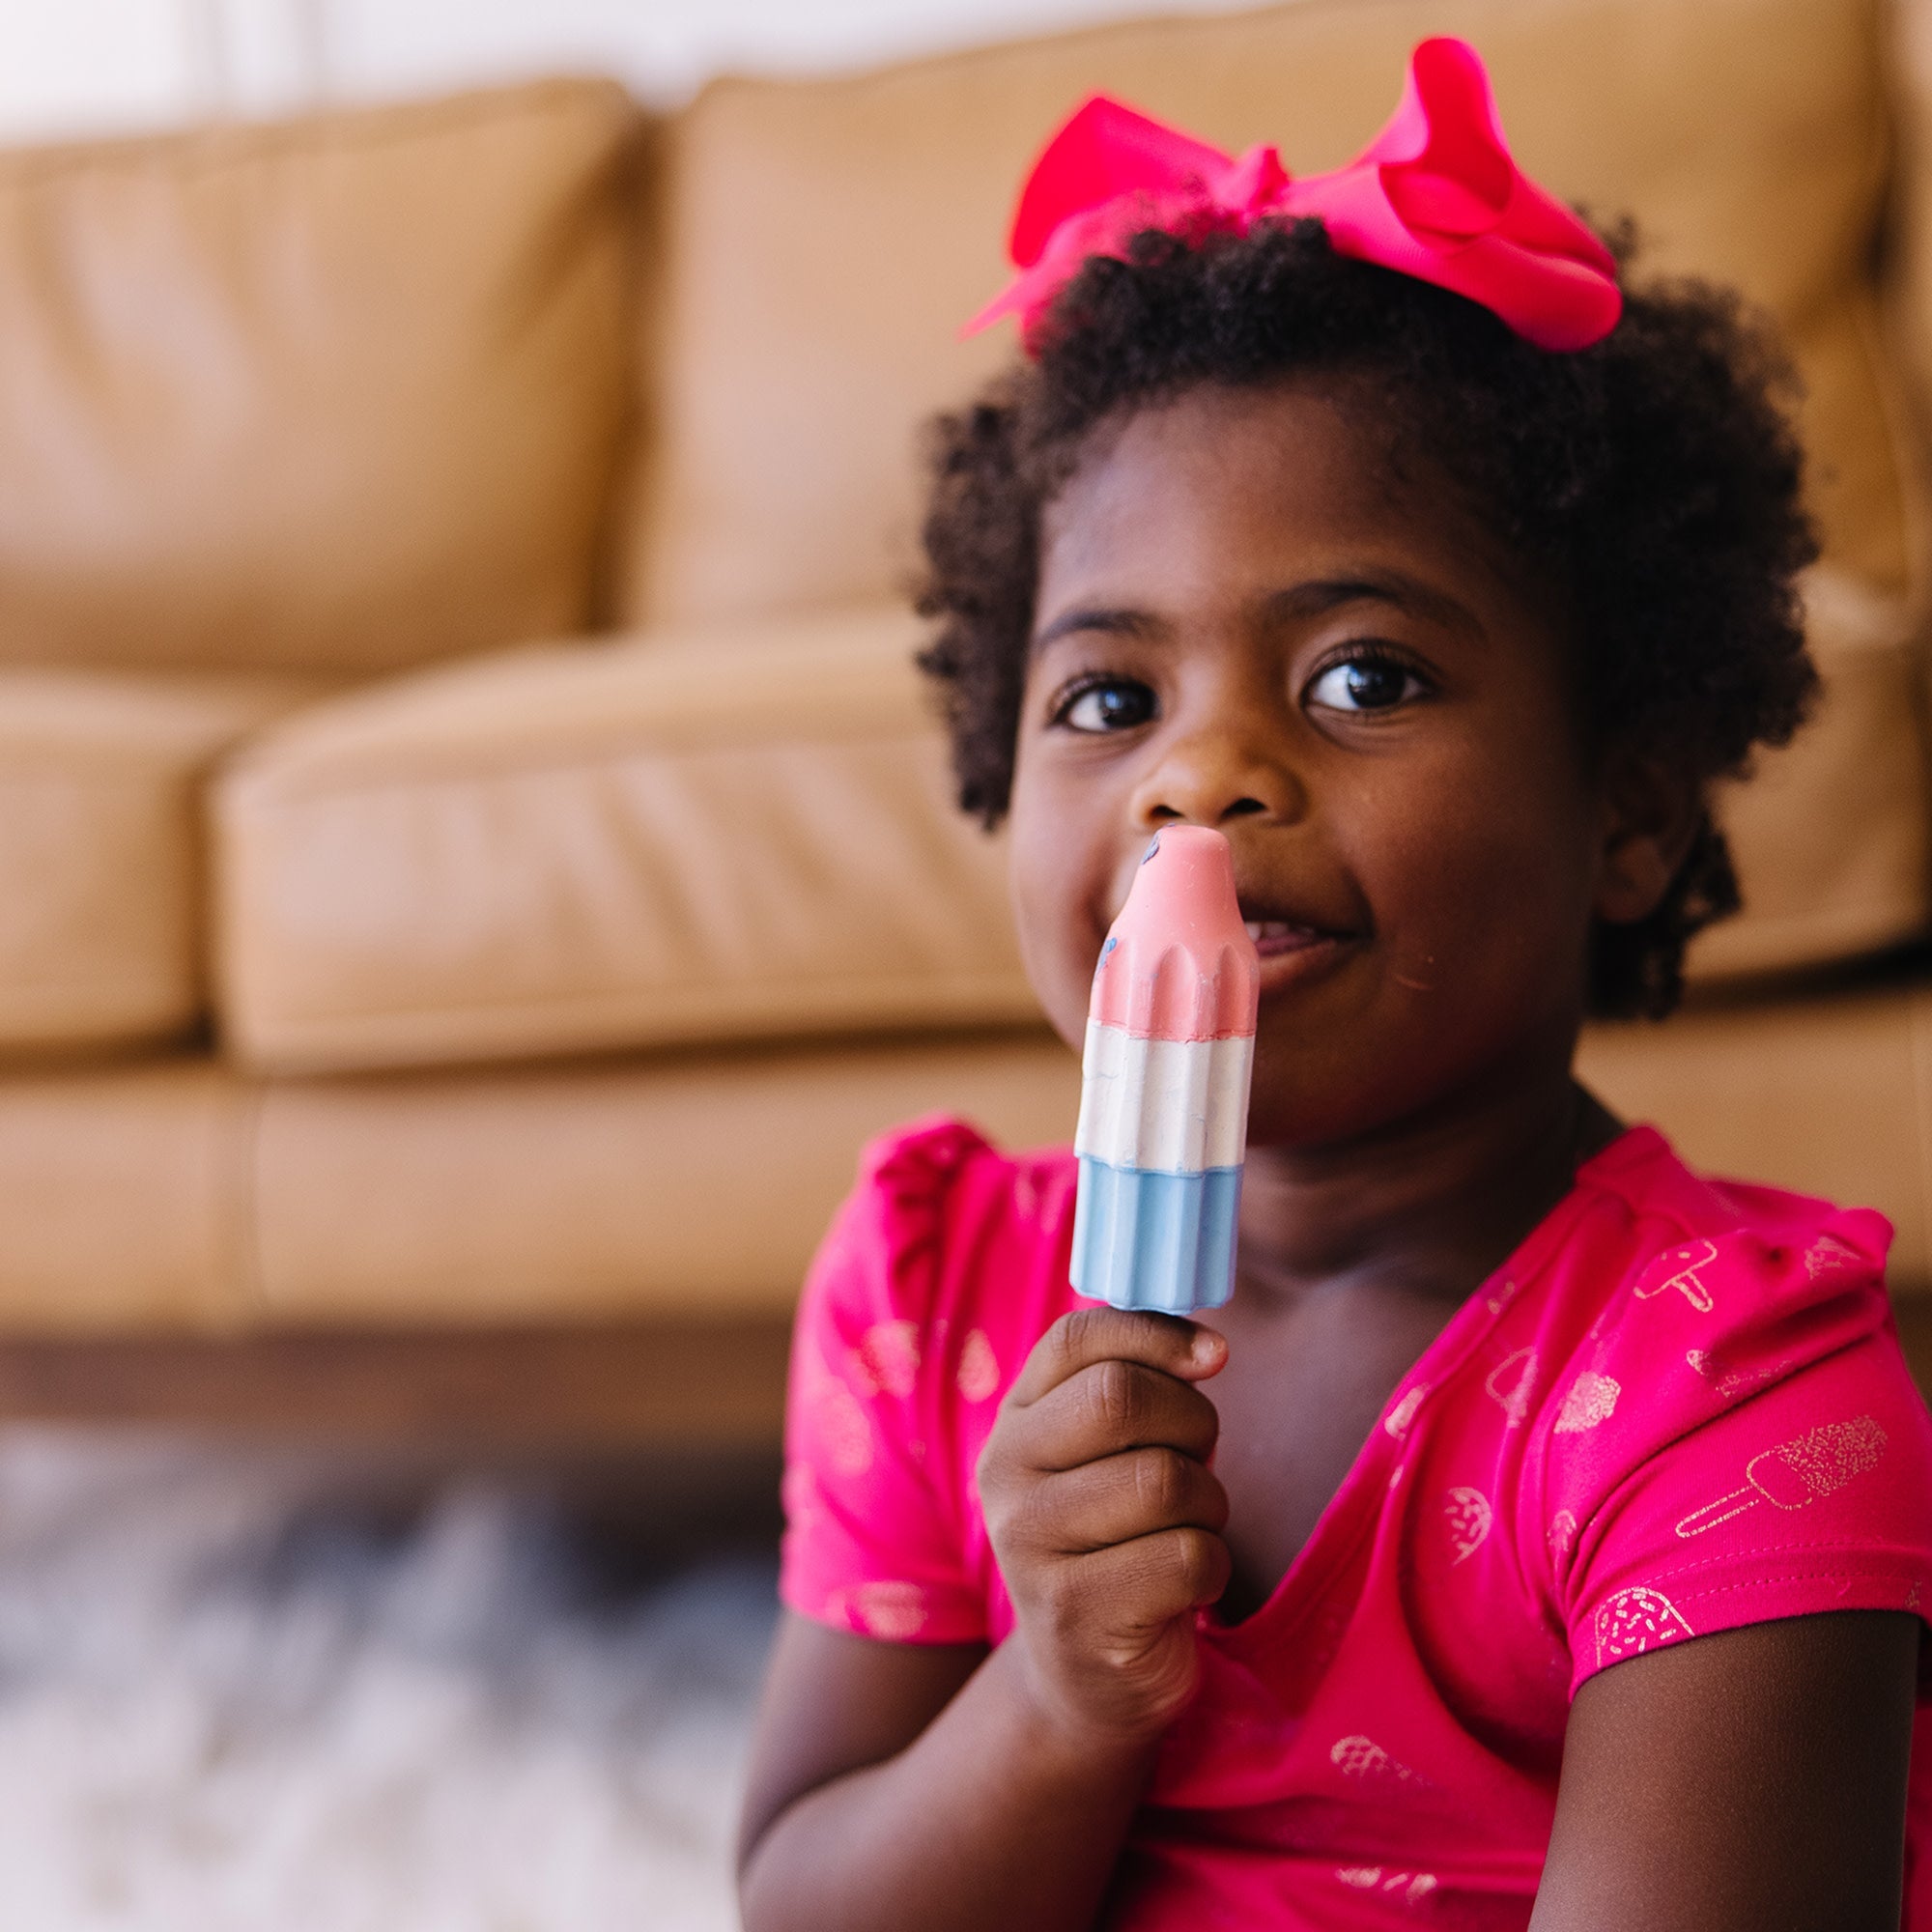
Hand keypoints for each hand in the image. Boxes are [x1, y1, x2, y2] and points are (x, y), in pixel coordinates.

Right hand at [976, 1307, 1230, 1746]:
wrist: (1087, 1676)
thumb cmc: (1120, 1539)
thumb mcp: (1109, 1456)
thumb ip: (1139, 1387)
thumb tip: (1210, 1348)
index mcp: (1014, 1420)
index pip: (1077, 1339)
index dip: (1155, 1332)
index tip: (1215, 1355)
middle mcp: (1004, 1474)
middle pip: (1121, 1399)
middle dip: (1192, 1424)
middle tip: (1198, 1463)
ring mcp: (1029, 1546)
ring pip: (1163, 1480)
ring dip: (1207, 1505)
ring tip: (1186, 1531)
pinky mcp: (1073, 1612)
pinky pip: (1185, 1556)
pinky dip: (1211, 1569)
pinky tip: (1183, 1587)